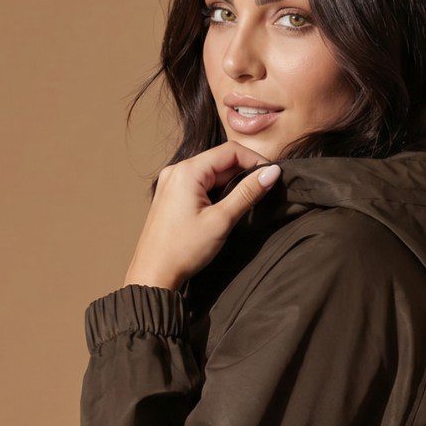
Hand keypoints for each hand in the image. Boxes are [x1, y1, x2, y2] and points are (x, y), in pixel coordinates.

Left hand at [120, 142, 281, 291]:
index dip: (255, 160)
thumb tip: (272, 172)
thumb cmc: (183, 250)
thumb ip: (247, 193)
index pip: (230, 151)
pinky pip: (200, 185)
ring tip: (247, 202)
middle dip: (244, 173)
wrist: (153, 274)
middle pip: (220, 161)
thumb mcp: (221, 220)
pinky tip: (226, 209)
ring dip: (231, 184)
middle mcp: (176, 170)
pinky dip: (217, 192)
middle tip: (263, 191)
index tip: (272, 176)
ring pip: (211, 174)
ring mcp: (172, 183)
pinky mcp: (171, 196)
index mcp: (187, 171)